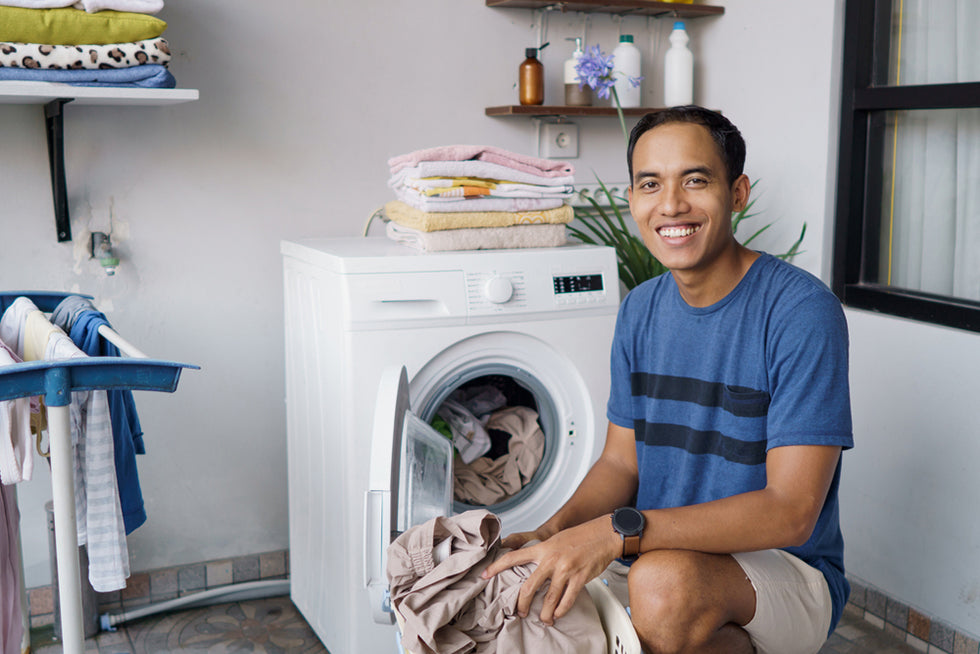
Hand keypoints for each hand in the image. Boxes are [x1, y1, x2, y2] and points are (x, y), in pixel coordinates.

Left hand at [482, 514, 620, 624]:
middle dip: (522, 603)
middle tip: (520, 611)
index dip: (496, 567)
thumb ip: (542, 552)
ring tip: (544, 619)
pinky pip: (567, 600)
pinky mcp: (580, 578)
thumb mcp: (555, 540)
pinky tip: (559, 614)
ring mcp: (566, 569)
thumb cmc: (580, 537)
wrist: (604, 534)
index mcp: (543, 548)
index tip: (485, 575)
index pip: (513, 557)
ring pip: (549, 598)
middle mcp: (551, 559)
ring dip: (545, 613)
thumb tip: (529, 565)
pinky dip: (562, 610)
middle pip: (529, 586)